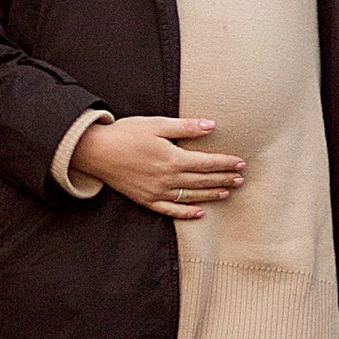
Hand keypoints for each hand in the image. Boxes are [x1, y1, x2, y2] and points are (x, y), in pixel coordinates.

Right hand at [73, 115, 245, 219]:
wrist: (97, 151)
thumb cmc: (127, 133)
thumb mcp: (158, 124)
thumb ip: (186, 127)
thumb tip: (212, 126)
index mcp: (173, 159)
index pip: (207, 163)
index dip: (226, 164)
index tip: (241, 164)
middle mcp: (168, 179)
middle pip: (202, 181)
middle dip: (223, 180)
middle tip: (240, 180)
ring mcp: (157, 192)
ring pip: (191, 196)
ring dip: (211, 195)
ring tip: (227, 193)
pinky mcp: (146, 200)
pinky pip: (171, 210)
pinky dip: (187, 213)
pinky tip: (199, 213)